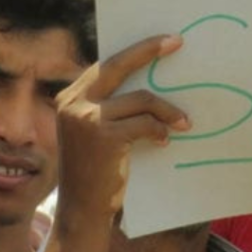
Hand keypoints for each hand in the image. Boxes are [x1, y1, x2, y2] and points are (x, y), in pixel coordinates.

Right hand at [54, 33, 190, 224]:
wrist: (81, 208)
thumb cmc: (92, 171)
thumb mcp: (90, 132)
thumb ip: (104, 106)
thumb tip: (145, 79)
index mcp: (68, 99)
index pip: (105, 67)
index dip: (136, 52)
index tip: (163, 42)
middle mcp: (73, 105)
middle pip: (118, 66)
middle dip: (149, 51)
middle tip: (176, 43)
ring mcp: (86, 120)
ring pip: (141, 99)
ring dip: (167, 111)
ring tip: (183, 122)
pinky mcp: (104, 137)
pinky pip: (145, 123)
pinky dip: (160, 130)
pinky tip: (164, 141)